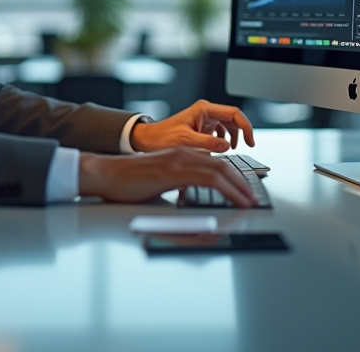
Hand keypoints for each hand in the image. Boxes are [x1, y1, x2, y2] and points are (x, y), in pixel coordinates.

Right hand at [78, 148, 256, 207]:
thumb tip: (193, 204)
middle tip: (252, 198)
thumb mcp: (160, 186)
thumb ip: (178, 190)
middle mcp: (183, 154)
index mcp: (180, 156)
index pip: (215, 165)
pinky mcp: (174, 171)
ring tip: (248, 201)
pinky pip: (209, 179)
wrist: (106, 175)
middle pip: (223, 166)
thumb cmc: (128, 183)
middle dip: (241, 184)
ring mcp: (179, 161)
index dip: (233, 179)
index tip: (243, 192)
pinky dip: (227, 190)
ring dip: (238, 188)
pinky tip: (234, 200)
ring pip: (220, 171)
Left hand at [129, 100, 254, 153]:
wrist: (147, 140)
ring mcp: (204, 119)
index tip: (250, 141)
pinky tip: (220, 150)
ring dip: (234, 137)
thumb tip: (227, 146)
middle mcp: (206, 112)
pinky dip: (224, 140)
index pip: (234, 112)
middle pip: (234, 118)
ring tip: (232, 150)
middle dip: (242, 132)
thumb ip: (207, 144)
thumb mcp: (185, 142)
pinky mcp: (202, 127)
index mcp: (204, 109)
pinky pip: (220, 131)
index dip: (246, 126)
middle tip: (247, 146)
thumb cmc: (162, 138)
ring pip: (228, 125)